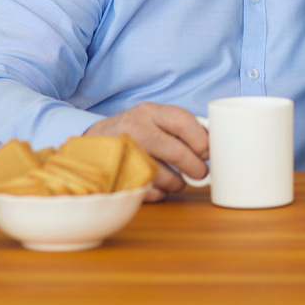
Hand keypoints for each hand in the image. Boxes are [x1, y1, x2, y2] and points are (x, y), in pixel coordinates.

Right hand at [85, 102, 208, 201]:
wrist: (92, 142)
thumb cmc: (132, 131)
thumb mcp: (152, 118)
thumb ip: (178, 127)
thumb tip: (212, 144)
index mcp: (149, 112)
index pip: (184, 121)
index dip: (202, 140)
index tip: (208, 152)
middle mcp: (135, 129)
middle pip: (176, 152)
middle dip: (195, 167)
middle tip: (201, 173)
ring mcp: (124, 154)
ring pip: (163, 176)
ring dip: (178, 183)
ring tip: (179, 181)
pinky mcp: (117, 176)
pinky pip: (148, 191)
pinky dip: (159, 192)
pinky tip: (159, 186)